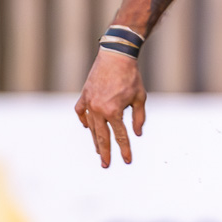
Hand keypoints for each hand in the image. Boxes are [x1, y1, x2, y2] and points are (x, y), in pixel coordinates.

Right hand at [75, 49, 146, 167]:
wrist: (116, 56)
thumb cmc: (131, 77)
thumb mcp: (140, 98)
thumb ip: (138, 118)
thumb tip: (137, 134)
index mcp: (114, 112)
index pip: (120, 136)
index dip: (125, 150)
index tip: (127, 161)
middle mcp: (99, 110)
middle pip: (102, 137)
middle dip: (105, 152)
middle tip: (106, 165)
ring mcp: (89, 103)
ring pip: (91, 127)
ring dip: (95, 139)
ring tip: (98, 150)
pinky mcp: (84, 95)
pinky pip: (81, 112)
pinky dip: (84, 120)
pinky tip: (87, 127)